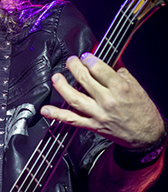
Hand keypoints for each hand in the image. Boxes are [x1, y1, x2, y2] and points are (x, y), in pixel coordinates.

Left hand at [40, 53, 163, 147]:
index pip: (99, 69)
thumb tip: (107, 57)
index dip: (89, 59)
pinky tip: (46, 110)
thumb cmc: (142, 110)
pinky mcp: (92, 125)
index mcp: (120, 88)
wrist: (145, 134)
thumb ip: (119, 71)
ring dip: (62, 87)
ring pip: (74, 98)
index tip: (85, 56)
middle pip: (84, 80)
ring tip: (56, 78)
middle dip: (74, 67)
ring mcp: (98, 114)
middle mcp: (108, 101)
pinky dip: (57, 115)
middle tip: (70, 61)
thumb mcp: (135, 85)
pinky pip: (71, 120)